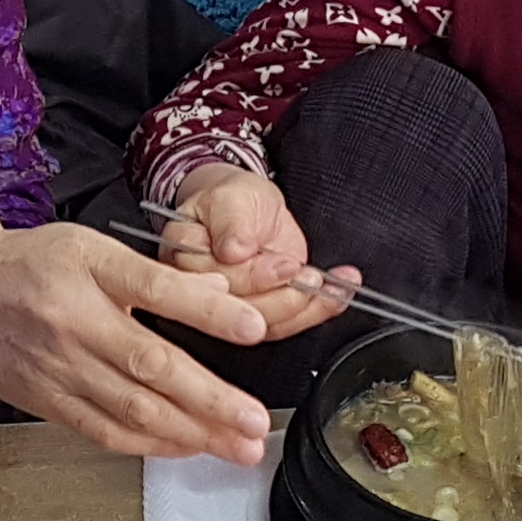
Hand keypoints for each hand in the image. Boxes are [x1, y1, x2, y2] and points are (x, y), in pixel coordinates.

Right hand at [0, 225, 275, 465]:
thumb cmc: (17, 268)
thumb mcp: (84, 246)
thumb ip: (151, 272)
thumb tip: (217, 290)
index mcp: (86, 268)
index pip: (156, 288)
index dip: (208, 311)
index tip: (254, 327)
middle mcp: (73, 321)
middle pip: (151, 365)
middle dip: (212, 399)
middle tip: (256, 421)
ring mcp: (60, 368)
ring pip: (133, 407)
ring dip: (192, 432)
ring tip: (237, 445)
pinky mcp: (49, 401)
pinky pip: (105, 429)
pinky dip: (149, 443)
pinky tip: (185, 448)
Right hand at [161, 164, 357, 342]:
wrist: (251, 207)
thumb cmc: (234, 199)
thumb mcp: (233, 197)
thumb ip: (231, 223)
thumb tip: (233, 251)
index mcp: (183, 255)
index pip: (215, 278)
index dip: (254, 277)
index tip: (285, 265)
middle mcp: (200, 288)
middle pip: (240, 308)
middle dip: (284, 296)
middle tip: (310, 275)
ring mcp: (230, 306)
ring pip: (267, 323)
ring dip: (307, 306)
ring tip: (330, 284)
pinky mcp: (257, 313)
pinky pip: (287, 323)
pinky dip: (319, 310)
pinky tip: (338, 294)